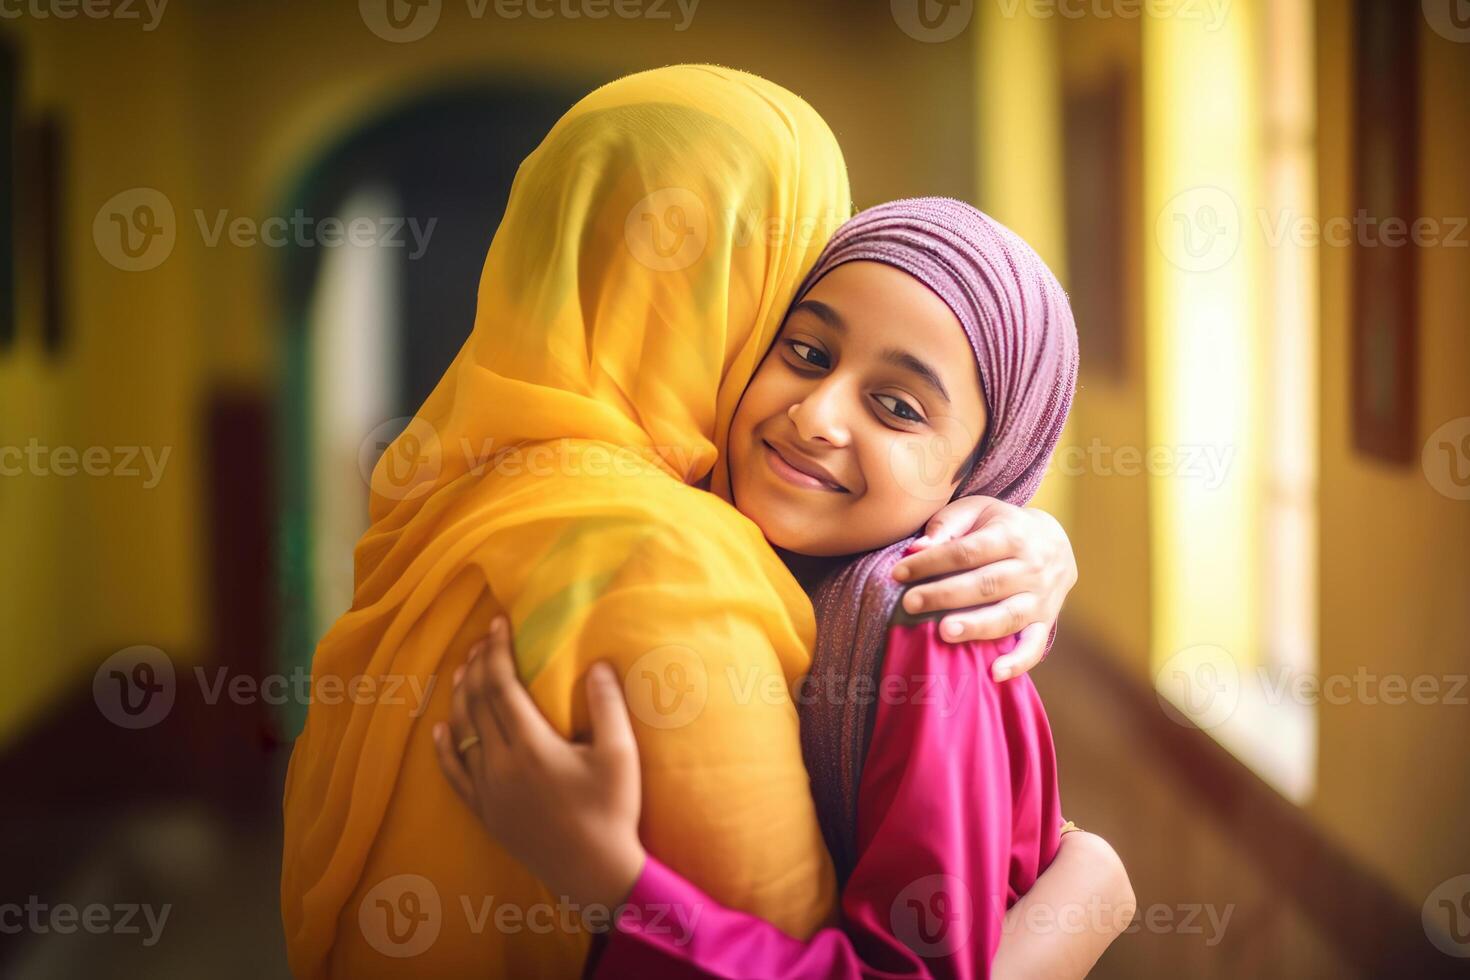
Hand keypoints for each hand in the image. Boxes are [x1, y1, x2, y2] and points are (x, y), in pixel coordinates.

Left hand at [433, 616, 645, 910]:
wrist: (594, 873)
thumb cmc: (612, 812)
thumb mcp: (621, 755)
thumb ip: (607, 705)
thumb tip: (598, 664)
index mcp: (531, 746)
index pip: (501, 686)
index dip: (496, 651)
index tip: (498, 624)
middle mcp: (500, 765)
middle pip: (477, 703)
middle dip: (477, 666)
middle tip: (483, 639)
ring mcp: (488, 791)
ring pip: (462, 733)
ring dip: (460, 697)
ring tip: (465, 670)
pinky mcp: (485, 812)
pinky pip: (454, 774)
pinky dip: (444, 747)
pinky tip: (440, 729)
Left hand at [890, 497, 1076, 679]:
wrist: (1054, 543)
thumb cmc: (1001, 527)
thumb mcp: (977, 512)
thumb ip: (947, 526)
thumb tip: (917, 547)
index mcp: (1012, 535)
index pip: (967, 551)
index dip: (931, 562)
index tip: (898, 573)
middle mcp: (1032, 567)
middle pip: (986, 583)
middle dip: (945, 594)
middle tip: (910, 603)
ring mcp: (1041, 598)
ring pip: (1008, 615)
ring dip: (976, 626)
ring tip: (944, 632)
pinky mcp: (1045, 623)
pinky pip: (1034, 646)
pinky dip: (1018, 662)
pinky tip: (995, 673)